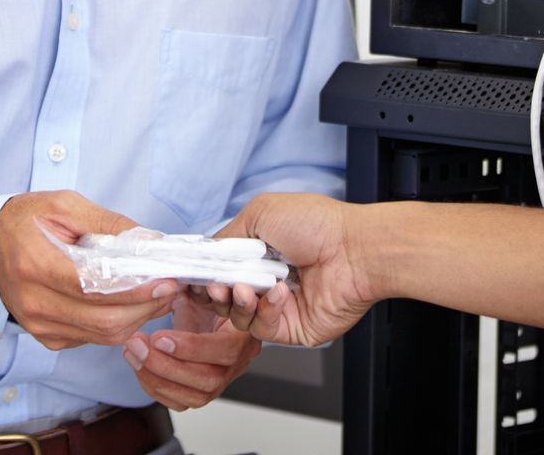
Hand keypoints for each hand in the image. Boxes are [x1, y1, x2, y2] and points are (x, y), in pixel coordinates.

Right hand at [0, 190, 177, 350]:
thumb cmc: (27, 221)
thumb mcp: (66, 205)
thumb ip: (110, 224)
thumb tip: (153, 242)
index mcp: (36, 265)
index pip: (95, 287)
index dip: (136, 288)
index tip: (166, 279)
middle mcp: (34, 303)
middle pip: (104, 319)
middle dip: (146, 306)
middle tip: (172, 287)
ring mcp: (40, 325)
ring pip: (104, 335)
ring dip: (139, 317)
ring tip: (159, 294)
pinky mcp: (47, 337)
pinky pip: (93, 338)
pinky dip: (119, 323)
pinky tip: (131, 303)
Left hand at [122, 295, 261, 410]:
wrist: (206, 313)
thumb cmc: (207, 300)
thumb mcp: (205, 287)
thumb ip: (202, 288)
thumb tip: (191, 283)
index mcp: (246, 336)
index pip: (225, 350)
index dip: (192, 347)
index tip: (160, 337)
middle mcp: (238, 365)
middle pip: (208, 379)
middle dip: (167, 365)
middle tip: (139, 346)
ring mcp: (221, 383)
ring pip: (193, 396)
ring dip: (156, 377)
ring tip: (133, 353)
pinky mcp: (202, 393)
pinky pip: (180, 402)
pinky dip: (155, 388)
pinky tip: (138, 367)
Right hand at [202, 193, 379, 346]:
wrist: (356, 250)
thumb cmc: (317, 225)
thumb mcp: (261, 213)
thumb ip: (227, 236)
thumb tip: (206, 254)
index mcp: (258, 252)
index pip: (219, 270)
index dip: (203, 275)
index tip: (188, 277)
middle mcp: (266, 279)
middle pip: (223, 297)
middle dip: (214, 292)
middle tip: (215, 286)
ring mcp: (278, 306)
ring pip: (238, 317)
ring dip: (237, 303)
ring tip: (245, 288)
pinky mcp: (291, 328)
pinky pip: (263, 329)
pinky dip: (265, 311)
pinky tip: (279, 294)